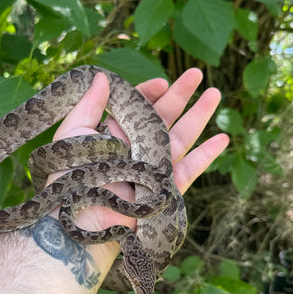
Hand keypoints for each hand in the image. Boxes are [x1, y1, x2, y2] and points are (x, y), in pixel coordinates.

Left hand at [50, 68, 228, 232]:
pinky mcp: (164, 190)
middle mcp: (134, 151)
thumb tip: (102, 76)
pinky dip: (206, 155)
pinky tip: (222, 138)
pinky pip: (189, 170)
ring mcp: (151, 170)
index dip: (150, 93)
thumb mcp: (73, 135)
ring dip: (199, 116)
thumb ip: (89, 106)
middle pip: (162, 119)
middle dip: (180, 96)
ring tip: (215, 93)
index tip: (162, 81)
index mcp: (113, 136)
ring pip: (180, 138)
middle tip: (197, 74)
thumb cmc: (69, 178)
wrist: (81, 219)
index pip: (135, 109)